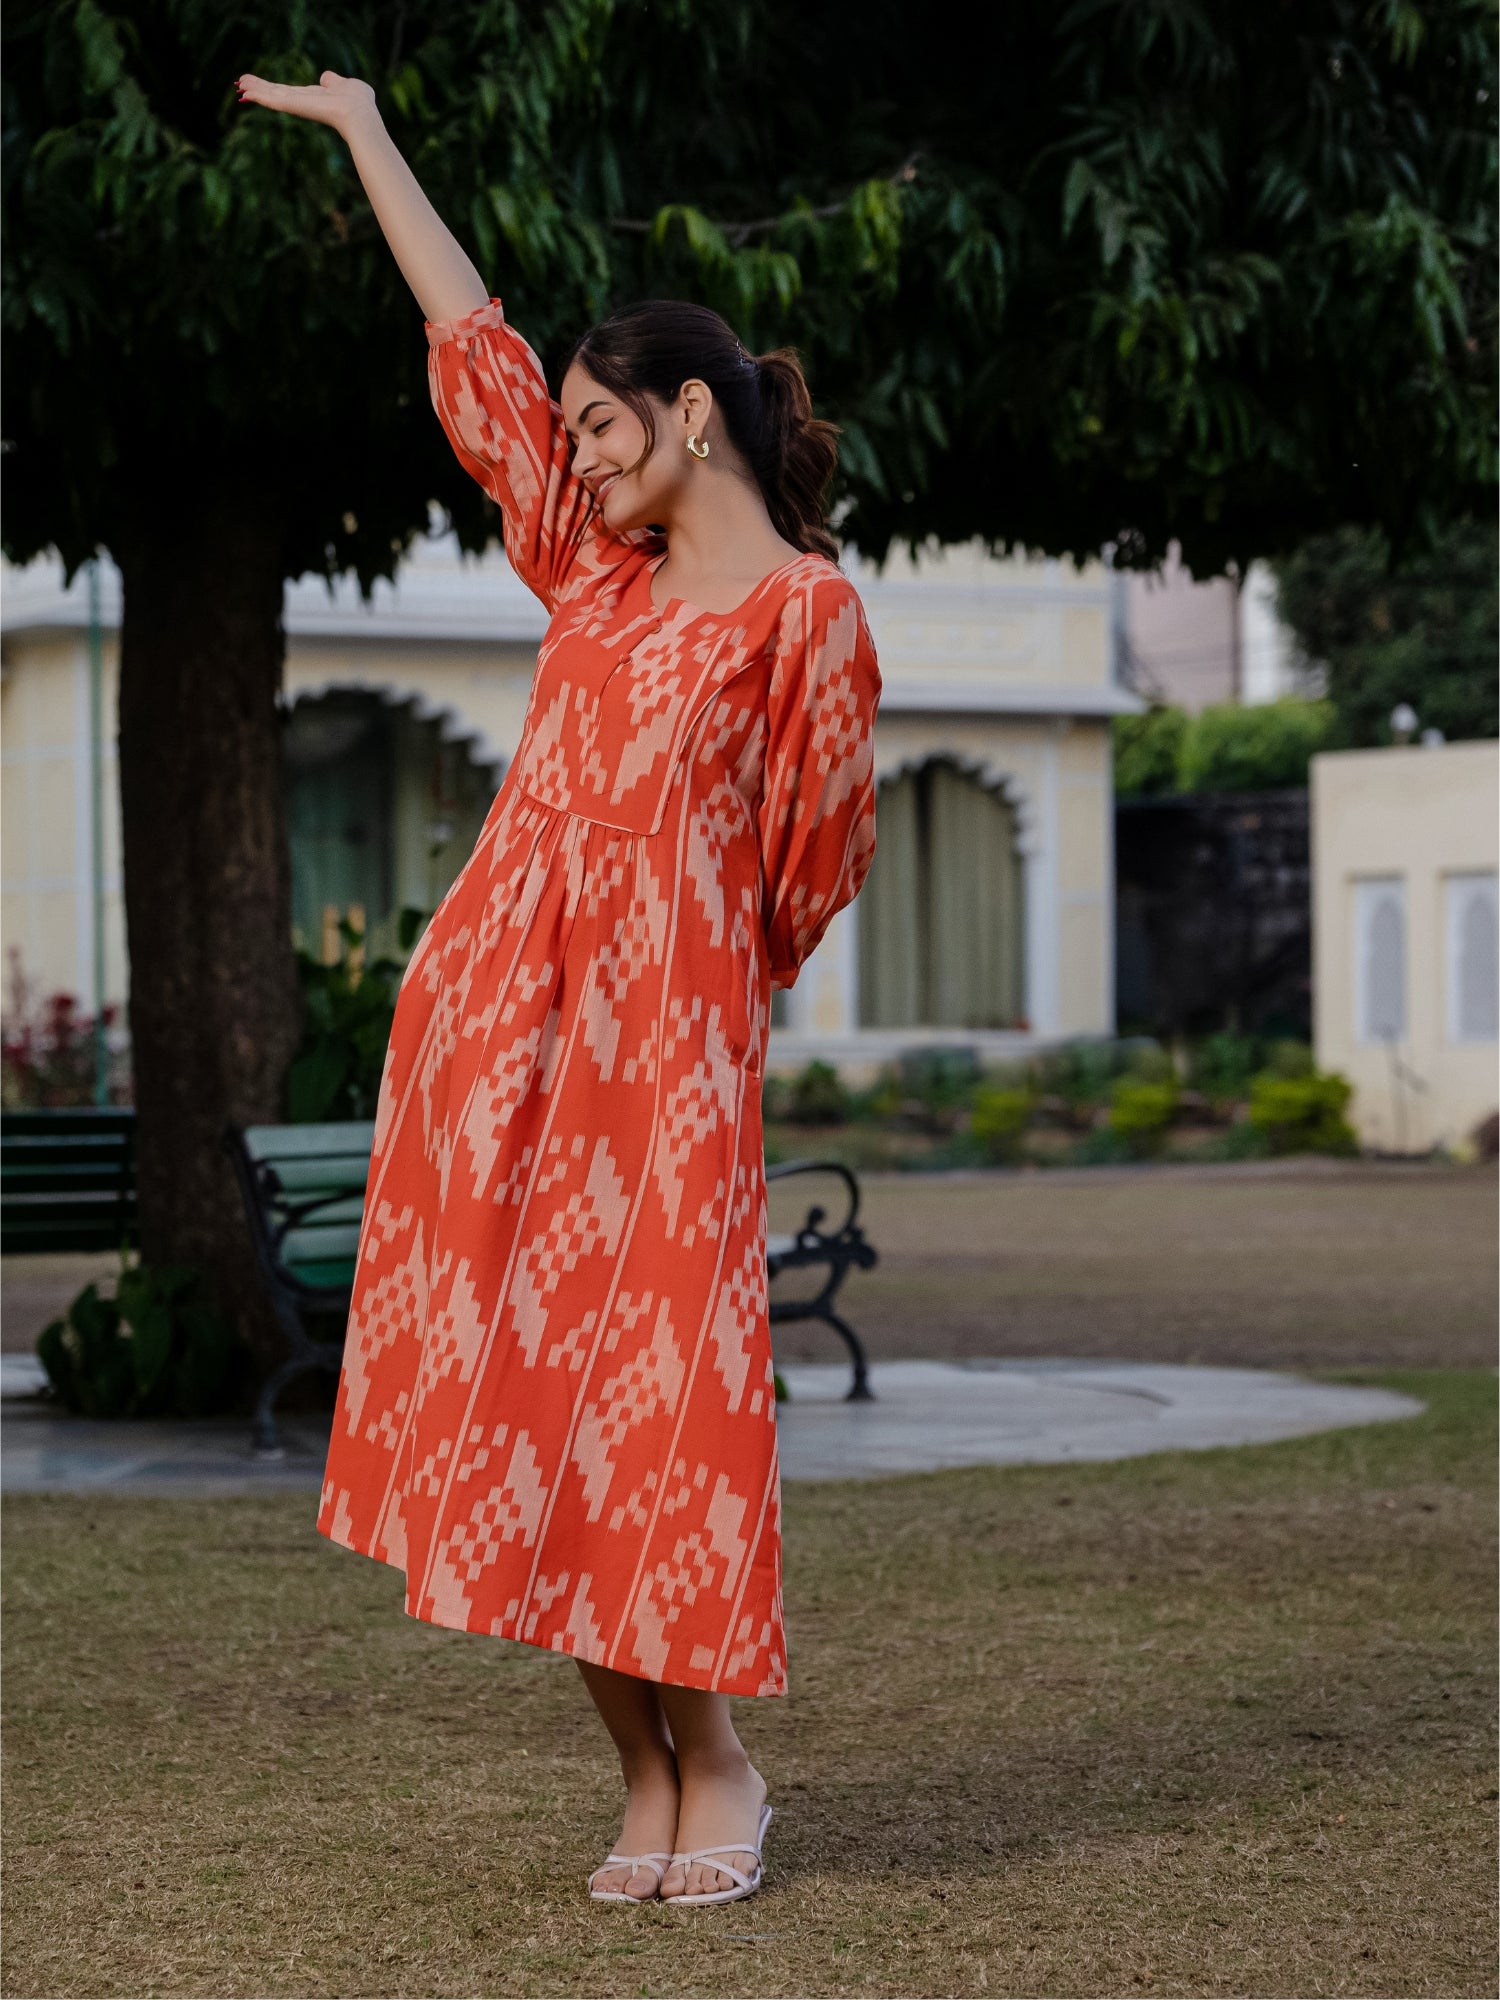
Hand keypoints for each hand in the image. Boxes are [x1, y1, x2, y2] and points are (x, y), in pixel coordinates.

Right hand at [235, 70, 379, 136]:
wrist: (359, 114)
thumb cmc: (359, 102)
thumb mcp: (346, 85)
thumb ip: (334, 81)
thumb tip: (326, 78)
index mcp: (315, 98)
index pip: (291, 92)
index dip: (277, 88)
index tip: (265, 87)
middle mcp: (304, 103)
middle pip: (277, 93)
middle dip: (260, 88)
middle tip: (241, 85)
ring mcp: (298, 105)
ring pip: (272, 96)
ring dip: (255, 90)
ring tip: (239, 86)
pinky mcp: (294, 105)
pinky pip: (273, 100)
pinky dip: (259, 95)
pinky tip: (246, 93)